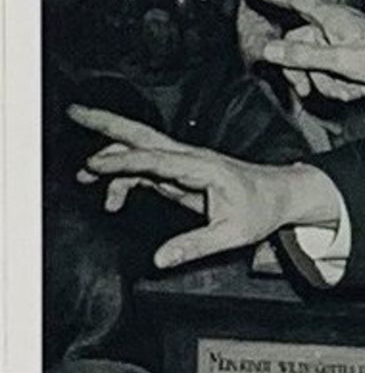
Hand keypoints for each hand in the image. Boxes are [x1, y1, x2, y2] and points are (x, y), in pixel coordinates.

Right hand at [69, 106, 338, 268]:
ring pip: (140, 149)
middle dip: (108, 124)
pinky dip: (124, 179)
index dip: (124, 161)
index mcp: (204, 167)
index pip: (158, 159)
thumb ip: (195, 246)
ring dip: (109, 157)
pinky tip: (111, 200)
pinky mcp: (181, 171)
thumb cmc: (261, 210)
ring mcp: (184, 162)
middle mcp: (191, 158)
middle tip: (76, 112)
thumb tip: (160, 260)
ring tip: (82, 175)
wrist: (281, 195)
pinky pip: (145, 169)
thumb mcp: (234, 234)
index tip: (95, 164)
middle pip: (144, 135)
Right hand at [249, 0, 364, 107]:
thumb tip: (270, 49)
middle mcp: (337, 25)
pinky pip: (334, 70)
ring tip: (347, 90)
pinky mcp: (357, 56)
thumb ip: (302, 55)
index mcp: (331, 17)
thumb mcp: (337, 60)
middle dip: (303, 70)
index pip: (295, 0)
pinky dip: (341, 83)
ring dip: (327, 82)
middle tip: (305, 89)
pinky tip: (358, 90)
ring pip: (318, 61)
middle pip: (301, 43)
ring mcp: (346, 41)